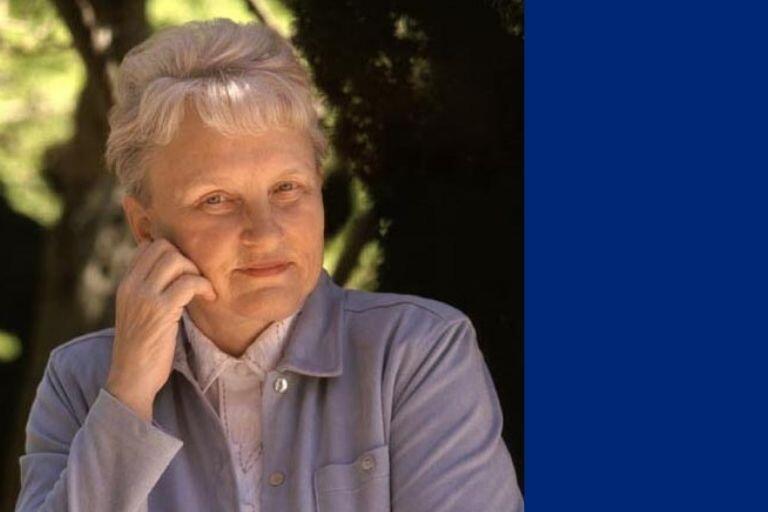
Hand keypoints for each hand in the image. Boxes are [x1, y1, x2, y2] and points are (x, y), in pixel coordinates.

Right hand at [106, 238, 215, 420]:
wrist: (131, 380)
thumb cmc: (142, 349)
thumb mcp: (139, 312)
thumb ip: (151, 290)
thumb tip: (178, 272)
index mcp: (125, 284)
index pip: (148, 245)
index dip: (172, 252)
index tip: (186, 270)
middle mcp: (131, 285)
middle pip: (163, 246)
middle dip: (187, 259)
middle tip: (198, 280)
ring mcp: (144, 296)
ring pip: (176, 259)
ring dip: (197, 271)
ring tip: (204, 290)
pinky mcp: (160, 310)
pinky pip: (188, 282)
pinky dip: (204, 286)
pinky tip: (210, 298)